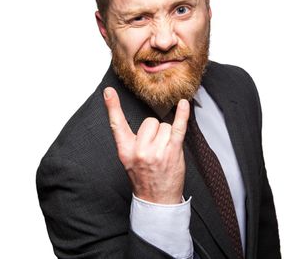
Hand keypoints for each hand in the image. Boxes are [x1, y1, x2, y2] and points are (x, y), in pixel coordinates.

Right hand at [103, 87, 189, 203]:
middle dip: (155, 131)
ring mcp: (156, 151)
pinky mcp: (172, 151)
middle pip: (149, 122)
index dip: (112, 107)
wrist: (157, 200)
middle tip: (155, 148)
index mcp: (125, 150)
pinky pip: (178, 128)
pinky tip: (183, 104)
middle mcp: (139, 150)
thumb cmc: (145, 178)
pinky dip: (182, 115)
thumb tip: (144, 121)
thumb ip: (133, 141)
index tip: (109, 92)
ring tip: (165, 152)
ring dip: (167, 135)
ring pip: (164, 126)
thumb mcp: (129, 160)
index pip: (117, 125)